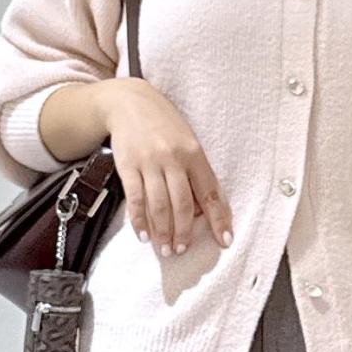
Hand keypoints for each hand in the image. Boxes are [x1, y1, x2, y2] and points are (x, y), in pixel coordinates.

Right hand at [102, 78, 233, 257]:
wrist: (128, 102)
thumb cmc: (163, 124)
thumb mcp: (187, 141)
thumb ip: (195, 172)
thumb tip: (202, 209)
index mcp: (194, 153)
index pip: (209, 193)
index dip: (218, 219)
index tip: (224, 240)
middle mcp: (173, 159)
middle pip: (182, 204)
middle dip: (184, 232)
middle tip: (182, 250)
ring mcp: (149, 162)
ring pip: (159, 206)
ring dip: (162, 232)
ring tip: (165, 249)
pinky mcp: (128, 166)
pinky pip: (136, 199)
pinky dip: (140, 220)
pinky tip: (143, 235)